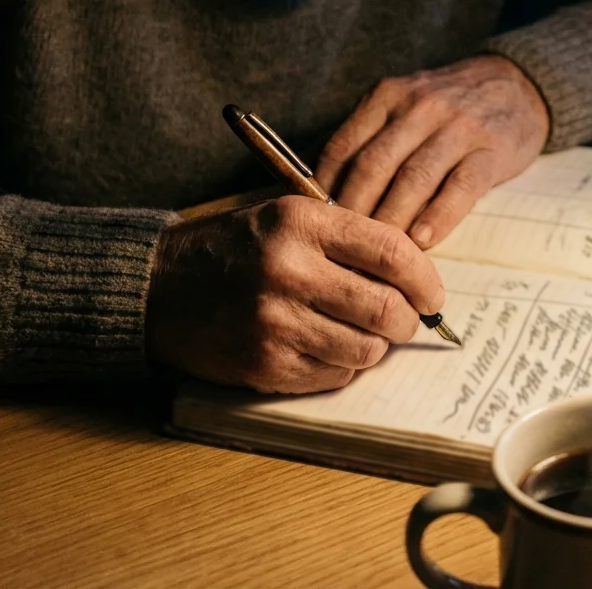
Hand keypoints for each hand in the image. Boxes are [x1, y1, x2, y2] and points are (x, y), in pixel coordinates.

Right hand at [144, 196, 444, 392]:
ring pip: (367, 349)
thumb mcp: (286, 216)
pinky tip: (323, 346)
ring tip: (358, 332)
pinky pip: (336, 375)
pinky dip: (342, 365)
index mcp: (301, 223)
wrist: (159, 288)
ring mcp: (276, 322)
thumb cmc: (234, 250)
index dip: (425, 279)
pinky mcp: (266, 364)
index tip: (432, 294)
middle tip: (402, 320)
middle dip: (407, 320)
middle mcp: (289, 270)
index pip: (392, 252)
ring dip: (374, 346)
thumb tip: (416, 275)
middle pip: (387, 309)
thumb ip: (347, 237)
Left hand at [315, 55, 549, 248]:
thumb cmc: (449, 110)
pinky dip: (437, 218)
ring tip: (380, 259)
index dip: (326, 192)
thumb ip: (370, 140)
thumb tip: (326, 196)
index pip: (344, 148)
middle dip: (355, 214)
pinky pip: (459, 188)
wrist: (518, 86)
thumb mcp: (405, 107)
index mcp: (388, 97)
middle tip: (345, 252)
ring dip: (393, 223)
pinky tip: (423, 244)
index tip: (320, 227)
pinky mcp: (490, 150)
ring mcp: (457, 127)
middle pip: (374, 167)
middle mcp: (419, 107)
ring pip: (413, 180)